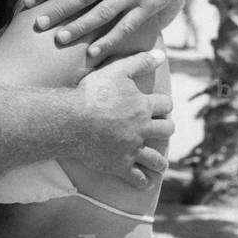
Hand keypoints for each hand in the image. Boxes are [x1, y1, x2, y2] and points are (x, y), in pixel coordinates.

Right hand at [76, 49, 173, 188]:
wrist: (72, 121)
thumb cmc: (91, 94)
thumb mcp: (115, 70)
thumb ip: (139, 62)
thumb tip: (161, 55)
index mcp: (142, 105)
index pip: (164, 104)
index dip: (164, 104)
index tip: (161, 106)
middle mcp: (142, 128)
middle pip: (166, 130)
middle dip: (166, 129)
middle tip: (163, 130)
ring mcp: (132, 148)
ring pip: (156, 158)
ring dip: (160, 161)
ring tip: (160, 164)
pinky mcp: (120, 165)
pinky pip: (136, 177)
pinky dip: (142, 181)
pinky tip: (145, 182)